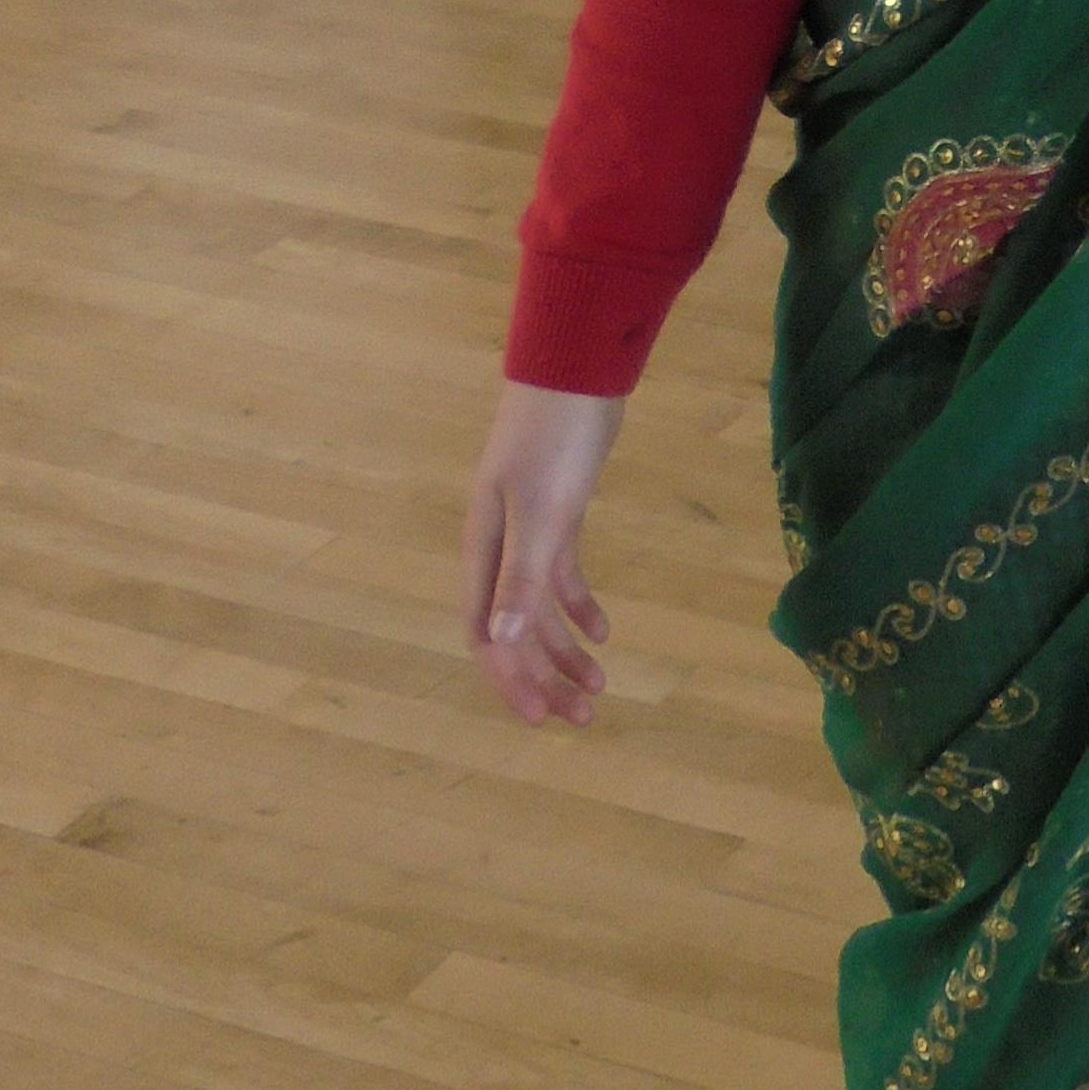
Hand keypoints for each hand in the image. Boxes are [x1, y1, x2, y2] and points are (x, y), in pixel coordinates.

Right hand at [462, 381, 629, 724]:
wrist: (578, 368)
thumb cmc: (555, 437)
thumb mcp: (545, 512)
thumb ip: (524, 577)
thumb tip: (501, 642)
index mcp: (484, 551)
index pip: (487, 635)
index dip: (511, 680)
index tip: (540, 721)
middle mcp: (497, 547)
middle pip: (512, 629)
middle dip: (542, 677)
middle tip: (582, 718)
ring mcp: (527, 528)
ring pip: (538, 608)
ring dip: (564, 649)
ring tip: (599, 687)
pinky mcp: (556, 511)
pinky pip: (560, 574)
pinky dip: (579, 605)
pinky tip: (604, 632)